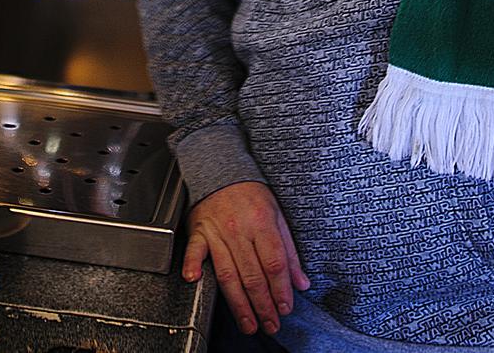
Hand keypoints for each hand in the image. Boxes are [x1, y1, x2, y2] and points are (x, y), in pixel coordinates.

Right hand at [180, 180, 310, 336]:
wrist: (220, 169)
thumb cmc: (250, 194)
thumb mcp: (278, 216)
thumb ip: (290, 251)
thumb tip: (301, 282)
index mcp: (263, 223)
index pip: (274, 263)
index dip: (281, 289)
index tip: (286, 308)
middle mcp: (240, 230)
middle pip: (253, 274)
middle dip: (263, 305)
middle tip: (270, 324)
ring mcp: (217, 232)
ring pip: (228, 273)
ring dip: (238, 302)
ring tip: (248, 323)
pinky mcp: (199, 232)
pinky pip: (194, 250)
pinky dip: (192, 264)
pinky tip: (195, 279)